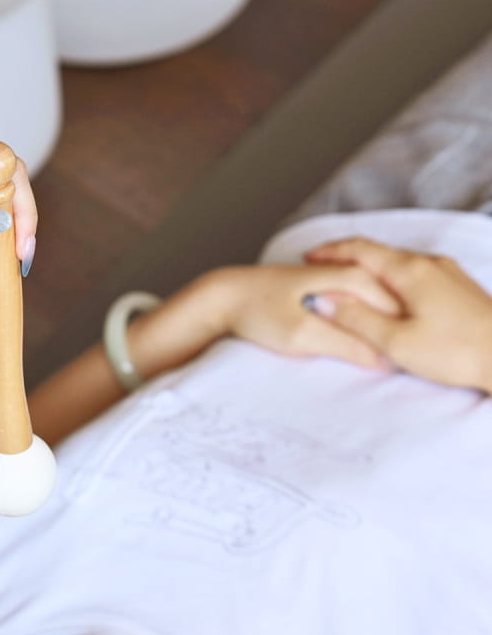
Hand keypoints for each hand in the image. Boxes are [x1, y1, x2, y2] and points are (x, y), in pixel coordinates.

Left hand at [206, 261, 399, 366]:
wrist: (223, 298)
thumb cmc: (259, 314)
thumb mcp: (302, 335)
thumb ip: (345, 345)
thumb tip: (385, 361)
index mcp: (351, 276)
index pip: (399, 307)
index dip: (408, 334)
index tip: (412, 362)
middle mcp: (350, 271)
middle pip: (391, 304)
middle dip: (399, 330)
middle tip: (407, 363)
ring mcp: (337, 277)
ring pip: (373, 306)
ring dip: (381, 329)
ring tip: (389, 357)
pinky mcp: (324, 289)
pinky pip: (356, 306)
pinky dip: (362, 324)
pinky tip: (362, 345)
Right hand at [304, 236, 491, 390]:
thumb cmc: (455, 351)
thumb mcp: (395, 341)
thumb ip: (356, 318)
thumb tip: (324, 300)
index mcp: (410, 271)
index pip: (360, 249)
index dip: (330, 251)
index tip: (306, 257)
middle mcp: (429, 263)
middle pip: (379, 253)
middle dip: (346, 260)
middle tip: (320, 273)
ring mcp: (446, 273)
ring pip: (397, 265)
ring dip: (368, 272)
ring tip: (346, 288)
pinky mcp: (456, 287)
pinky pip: (414, 275)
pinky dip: (389, 282)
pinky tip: (384, 300)